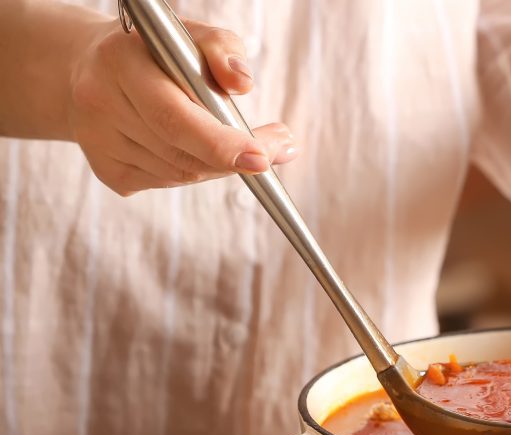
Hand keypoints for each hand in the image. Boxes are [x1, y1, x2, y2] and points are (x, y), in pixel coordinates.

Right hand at [66, 18, 295, 195]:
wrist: (93, 67)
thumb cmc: (156, 51)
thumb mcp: (190, 34)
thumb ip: (221, 49)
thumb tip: (242, 83)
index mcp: (121, 62)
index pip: (174, 117)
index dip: (220, 144)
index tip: (263, 156)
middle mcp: (100, 103)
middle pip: (181, 153)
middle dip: (234, 159)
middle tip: (275, 151)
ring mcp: (97, 141)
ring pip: (179, 173)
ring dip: (216, 164)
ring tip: (235, 142)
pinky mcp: (105, 170)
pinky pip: (166, 183)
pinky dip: (192, 171)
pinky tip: (195, 148)